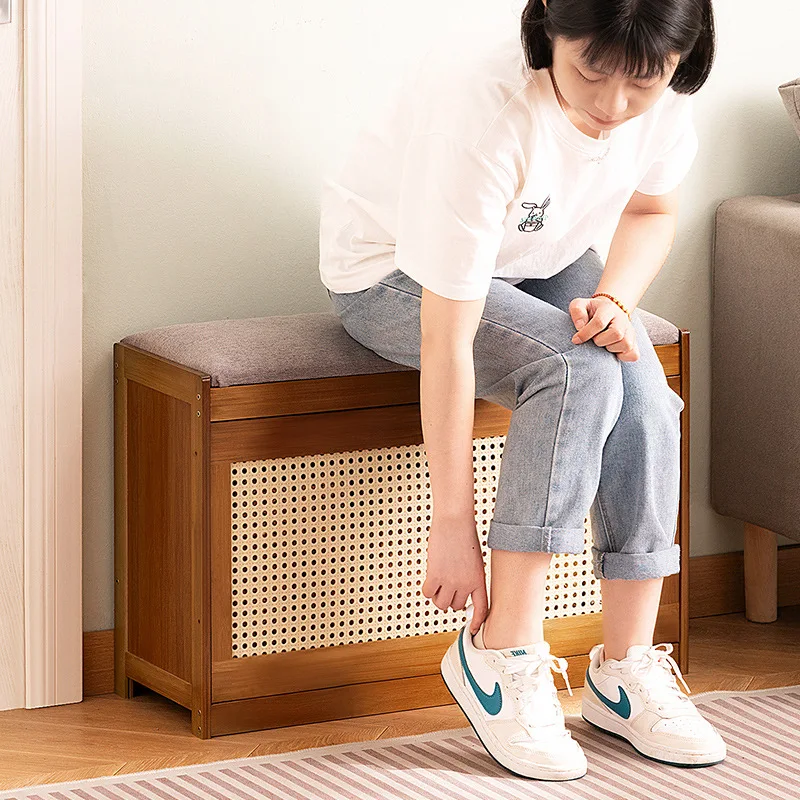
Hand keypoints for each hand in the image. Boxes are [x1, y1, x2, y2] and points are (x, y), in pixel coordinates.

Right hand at [422, 514, 488, 634]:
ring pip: (440, 603)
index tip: (473, 630)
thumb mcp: (475, 560)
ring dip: (438, 596)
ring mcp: (450, 581)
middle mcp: (466, 584)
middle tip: (448, 586)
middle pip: (456, 606)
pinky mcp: (435, 575)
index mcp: (479, 580)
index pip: (482, 609)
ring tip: (439, 583)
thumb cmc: (465, 536)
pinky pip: (428, 594)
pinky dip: (427, 589)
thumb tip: (459, 590)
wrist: (454, 522)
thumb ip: (469, 577)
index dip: (477, 622)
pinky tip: (430, 579)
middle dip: (451, 599)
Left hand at [568, 295, 639, 361]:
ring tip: (603, 344)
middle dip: (600, 341)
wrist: (608, 312)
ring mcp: (630, 331)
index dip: (585, 333)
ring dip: (611, 349)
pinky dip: (622, 357)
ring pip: (626, 345)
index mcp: (608, 309)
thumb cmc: (590, 312)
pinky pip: (633, 355)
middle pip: (616, 333)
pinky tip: (613, 351)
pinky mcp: (634, 343)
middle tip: (594, 339)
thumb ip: (577, 312)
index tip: (576, 340)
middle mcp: (622, 319)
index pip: (599, 322)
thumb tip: (580, 326)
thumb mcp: (579, 305)